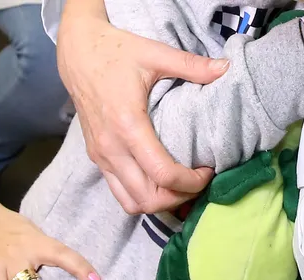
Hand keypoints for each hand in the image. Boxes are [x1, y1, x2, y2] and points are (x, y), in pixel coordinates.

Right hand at [55, 0, 226, 213]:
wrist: (77, 55)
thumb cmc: (115, 53)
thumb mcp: (155, 54)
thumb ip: (192, 65)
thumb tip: (227, 68)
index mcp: (128, 125)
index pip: (162, 174)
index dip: (191, 182)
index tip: (208, 170)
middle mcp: (111, 148)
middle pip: (147, 198)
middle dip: (178, 198)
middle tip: (197, 182)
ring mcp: (101, 156)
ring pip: (131, 203)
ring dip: (158, 202)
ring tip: (179, 186)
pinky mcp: (96, 158)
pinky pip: (119, 192)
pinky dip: (141, 196)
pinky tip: (158, 181)